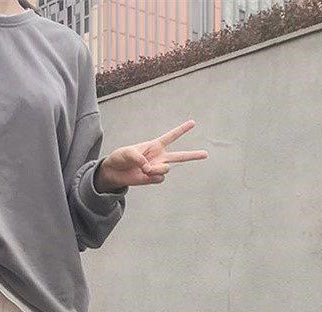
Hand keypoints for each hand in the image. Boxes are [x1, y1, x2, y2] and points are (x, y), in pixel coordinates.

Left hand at [94, 120, 208, 192]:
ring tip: (145, 169)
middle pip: (180, 156)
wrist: (114, 172)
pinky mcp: (153, 179)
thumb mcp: (127, 153)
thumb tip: (149, 169)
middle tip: (206, 154)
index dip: (182, 130)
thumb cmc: (120, 157)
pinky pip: (159, 179)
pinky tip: (145, 175)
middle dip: (193, 155)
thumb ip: (139, 158)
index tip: (193, 123)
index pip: (171, 137)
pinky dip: (152, 177)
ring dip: (157, 169)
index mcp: (155, 145)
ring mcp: (157, 168)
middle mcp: (159, 157)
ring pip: (166, 169)